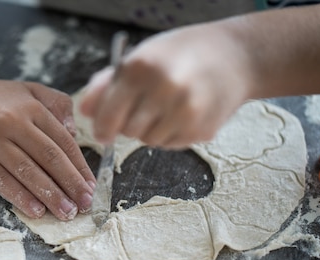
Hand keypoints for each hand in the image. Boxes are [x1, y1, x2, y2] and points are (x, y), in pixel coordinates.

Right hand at [0, 73, 95, 220]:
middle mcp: (13, 122)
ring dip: (50, 195)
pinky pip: (0, 179)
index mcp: (31, 107)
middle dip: (70, 185)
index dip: (80, 167)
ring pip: (27, 171)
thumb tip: (75, 133)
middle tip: (84, 206)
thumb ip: (56, 105)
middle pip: (49, 158)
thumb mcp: (28, 90)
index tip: (91, 188)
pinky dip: (19, 196)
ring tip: (66, 212)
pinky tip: (35, 210)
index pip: (63, 142)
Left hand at [80, 22, 252, 148]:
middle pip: (128, 131)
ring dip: (151, 130)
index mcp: (142, 68)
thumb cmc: (180, 55)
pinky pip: (170, 145)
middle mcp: (164, 89)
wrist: (235, 56)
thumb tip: (84, 112)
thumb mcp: (140, 57)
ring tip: (166, 107)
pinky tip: (182, 113)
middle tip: (143, 109)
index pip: (108, 115)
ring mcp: (185, 111)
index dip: (102, 128)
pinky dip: (170, 134)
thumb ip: (106, 85)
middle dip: (129, 125)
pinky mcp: (201, 129)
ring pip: (149, 141)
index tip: (103, 132)